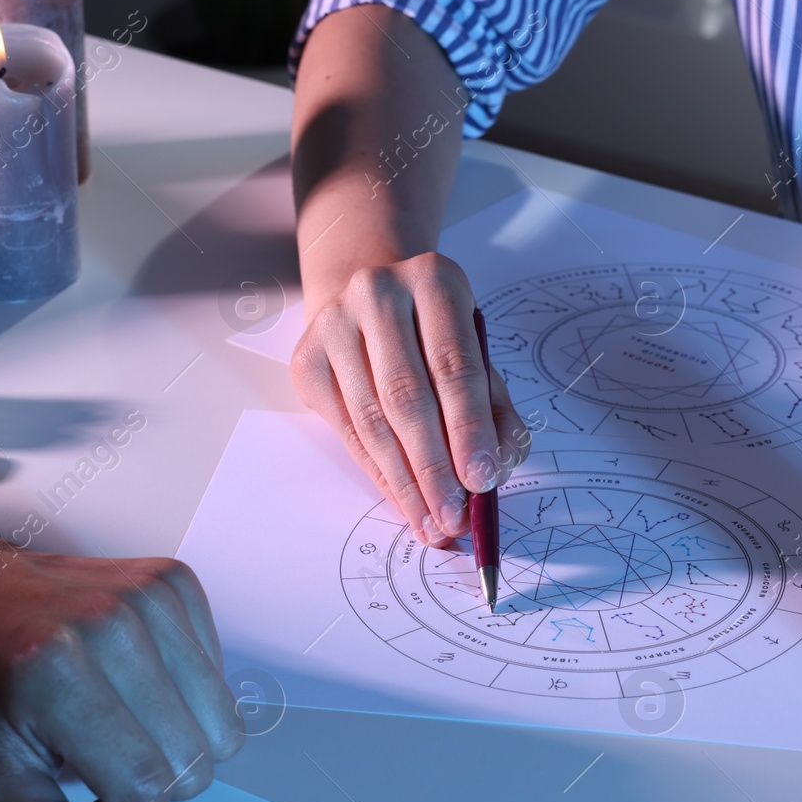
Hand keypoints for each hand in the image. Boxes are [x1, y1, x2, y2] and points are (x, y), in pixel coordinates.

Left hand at [0, 520, 243, 801]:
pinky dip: (189, 699)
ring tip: (124, 729)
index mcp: (55, 677)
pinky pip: (222, 677)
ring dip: (179, 745)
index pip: (147, 785)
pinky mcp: (172, 582)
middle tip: (104, 765)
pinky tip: (137, 689)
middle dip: (156, 785)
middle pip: (194, 759)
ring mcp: (147, 597)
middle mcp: (109, 626)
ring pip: (222, 725)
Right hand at [292, 252, 531, 547]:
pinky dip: (378, 472)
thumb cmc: (431, 332)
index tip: (482, 480)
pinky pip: (346, 429)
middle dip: (434, 467)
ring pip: (372, 419)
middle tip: (453, 515)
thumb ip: (495, 408)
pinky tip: (403, 499)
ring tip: (431, 520)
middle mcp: (378, 294)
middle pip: (407, 396)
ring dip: (405, 481)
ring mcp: (334, 325)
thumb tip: (496, 470)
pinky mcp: (306, 359)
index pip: (454, 366)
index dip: (470, 429)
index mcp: (434, 281)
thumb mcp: (475, 352)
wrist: (366, 295)